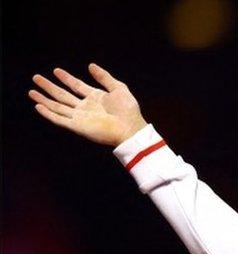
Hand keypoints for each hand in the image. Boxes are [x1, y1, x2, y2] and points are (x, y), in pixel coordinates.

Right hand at [29, 63, 147, 146]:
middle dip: (49, 87)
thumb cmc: (128, 110)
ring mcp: (80, 117)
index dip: (66, 78)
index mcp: (95, 97)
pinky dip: (48, 113)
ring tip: (31, 91)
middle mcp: (85, 107)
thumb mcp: (118, 88)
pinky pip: (59, 119)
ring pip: (57, 106)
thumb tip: (90, 65)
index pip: (76, 85)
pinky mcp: (77, 126)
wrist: (130, 129)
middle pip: (62, 95)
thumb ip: (104, 77)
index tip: (56, 70)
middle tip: (36, 77)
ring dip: (44, 99)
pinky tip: (38, 106)